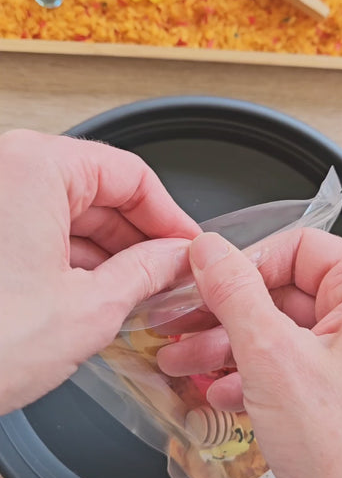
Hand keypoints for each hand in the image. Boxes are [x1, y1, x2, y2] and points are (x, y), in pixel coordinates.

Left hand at [0, 129, 198, 413]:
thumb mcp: (89, 310)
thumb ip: (146, 273)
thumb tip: (176, 259)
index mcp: (34, 168)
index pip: (131, 174)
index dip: (169, 216)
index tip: (188, 247)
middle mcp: (5, 171)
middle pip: (100, 191)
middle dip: (139, 238)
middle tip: (169, 275)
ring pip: (70, 213)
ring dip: (107, 253)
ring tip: (139, 293)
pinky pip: (40, 230)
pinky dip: (72, 260)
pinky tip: (97, 294)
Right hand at [158, 229, 341, 477]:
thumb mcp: (272, 356)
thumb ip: (235, 292)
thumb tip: (210, 251)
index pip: (301, 249)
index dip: (246, 263)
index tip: (205, 281)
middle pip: (285, 293)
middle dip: (225, 314)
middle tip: (182, 323)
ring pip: (281, 335)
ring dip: (227, 347)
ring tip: (184, 361)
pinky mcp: (339, 398)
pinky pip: (288, 370)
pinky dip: (249, 377)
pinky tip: (219, 391)